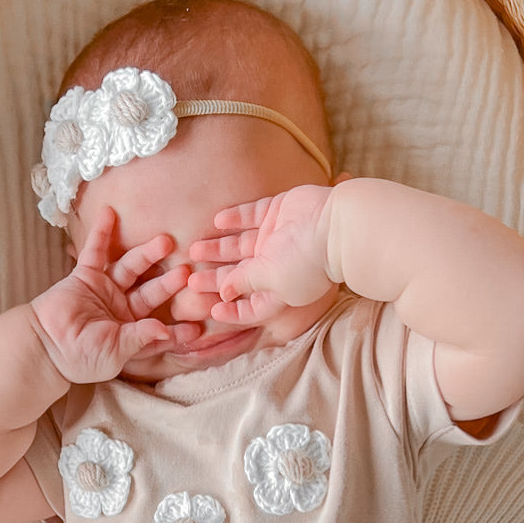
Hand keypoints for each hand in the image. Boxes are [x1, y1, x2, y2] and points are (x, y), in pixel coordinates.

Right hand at [29, 207, 201, 383]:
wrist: (44, 346)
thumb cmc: (80, 356)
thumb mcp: (115, 352)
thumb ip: (140, 338)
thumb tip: (164, 330)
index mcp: (132, 333)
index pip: (161, 329)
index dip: (178, 328)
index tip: (198, 325)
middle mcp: (123, 310)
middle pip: (151, 292)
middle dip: (169, 281)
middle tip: (187, 270)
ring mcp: (105, 290)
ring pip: (131, 268)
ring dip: (147, 254)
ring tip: (166, 241)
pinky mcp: (86, 277)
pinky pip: (96, 252)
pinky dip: (102, 233)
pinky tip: (112, 213)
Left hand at [186, 184, 335, 324]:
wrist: (334, 225)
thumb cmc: (304, 261)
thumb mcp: (270, 280)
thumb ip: (244, 283)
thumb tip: (224, 293)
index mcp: (278, 289)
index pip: (252, 306)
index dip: (233, 311)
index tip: (213, 311)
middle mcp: (276, 265)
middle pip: (239, 275)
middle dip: (214, 279)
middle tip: (188, 280)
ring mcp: (276, 237)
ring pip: (239, 245)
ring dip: (217, 248)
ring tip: (194, 250)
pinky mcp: (278, 211)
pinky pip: (251, 214)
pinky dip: (234, 218)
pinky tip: (216, 222)